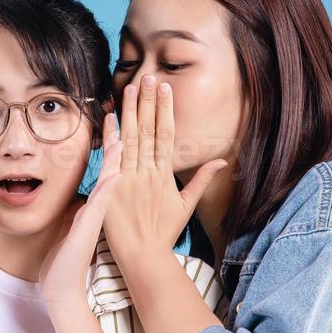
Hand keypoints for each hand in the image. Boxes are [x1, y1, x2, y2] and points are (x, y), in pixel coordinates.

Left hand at [38, 117, 122, 307]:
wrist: (61, 291)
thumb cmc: (61, 266)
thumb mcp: (66, 233)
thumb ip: (71, 217)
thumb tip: (71, 204)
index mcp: (88, 213)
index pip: (101, 179)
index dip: (107, 157)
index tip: (112, 134)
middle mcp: (93, 215)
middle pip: (109, 176)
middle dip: (115, 152)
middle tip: (123, 127)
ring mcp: (93, 221)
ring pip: (108, 186)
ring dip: (116, 164)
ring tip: (124, 140)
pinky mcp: (88, 230)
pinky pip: (100, 205)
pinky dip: (108, 188)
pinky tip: (116, 174)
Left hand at [102, 75, 226, 260]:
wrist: (143, 256)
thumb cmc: (164, 233)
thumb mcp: (187, 206)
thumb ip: (202, 180)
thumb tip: (222, 160)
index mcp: (165, 174)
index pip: (166, 134)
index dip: (165, 109)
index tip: (165, 88)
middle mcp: (148, 173)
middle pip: (149, 130)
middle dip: (148, 102)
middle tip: (148, 76)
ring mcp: (129, 179)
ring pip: (131, 139)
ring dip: (130, 112)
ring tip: (130, 87)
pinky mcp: (113, 188)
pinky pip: (111, 158)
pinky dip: (110, 137)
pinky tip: (109, 118)